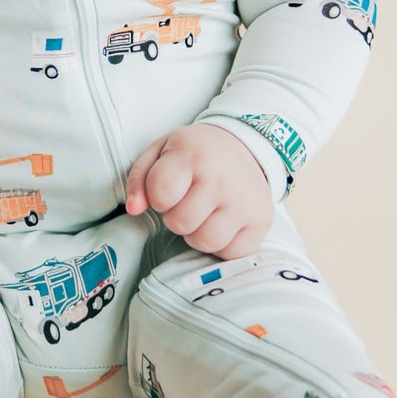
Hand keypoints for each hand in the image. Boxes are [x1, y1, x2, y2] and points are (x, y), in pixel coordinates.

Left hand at [123, 124, 272, 259]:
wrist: (243, 145)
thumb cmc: (195, 152)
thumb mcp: (160, 151)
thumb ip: (139, 179)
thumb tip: (134, 209)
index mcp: (193, 155)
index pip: (160, 194)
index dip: (158, 197)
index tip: (169, 188)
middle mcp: (222, 179)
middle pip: (180, 223)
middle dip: (176, 217)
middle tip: (187, 201)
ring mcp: (244, 202)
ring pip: (205, 242)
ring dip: (197, 233)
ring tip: (204, 213)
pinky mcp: (261, 220)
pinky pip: (231, 253)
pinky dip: (222, 244)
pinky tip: (223, 222)